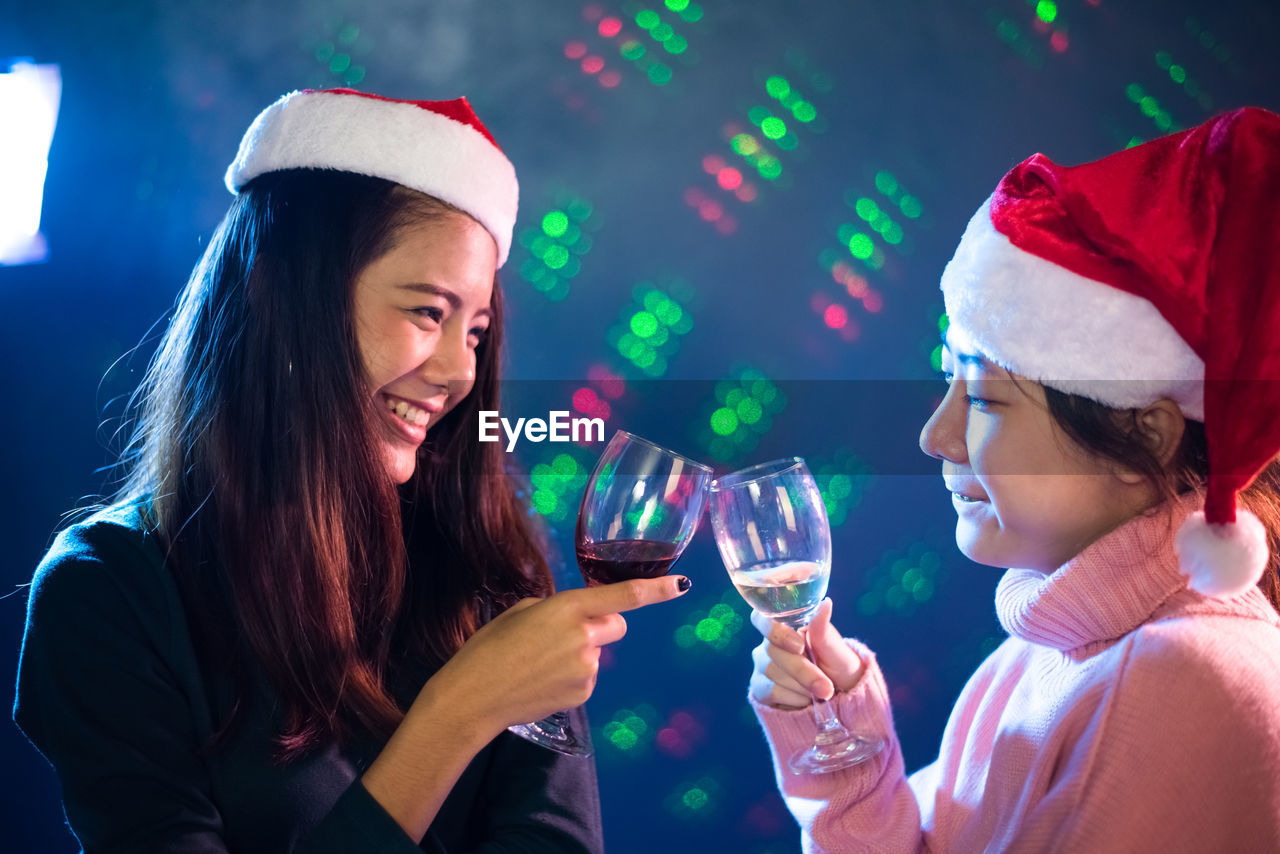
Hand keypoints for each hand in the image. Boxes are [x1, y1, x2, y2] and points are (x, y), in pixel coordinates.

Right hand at [431, 575, 690, 734]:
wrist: (472, 698)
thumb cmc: (488, 649)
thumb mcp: (520, 612)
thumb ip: (557, 609)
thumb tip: (574, 617)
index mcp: (566, 608)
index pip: (623, 596)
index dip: (657, 589)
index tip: (682, 585)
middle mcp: (584, 637)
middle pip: (616, 625)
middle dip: (599, 625)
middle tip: (563, 634)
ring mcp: (586, 669)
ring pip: (598, 653)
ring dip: (579, 653)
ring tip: (539, 663)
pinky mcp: (583, 694)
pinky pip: (587, 676)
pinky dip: (571, 676)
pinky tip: (542, 681)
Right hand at [748, 598, 864, 709]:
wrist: (840, 699)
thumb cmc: (839, 668)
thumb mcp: (837, 651)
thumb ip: (824, 631)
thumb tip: (825, 603)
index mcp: (786, 627)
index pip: (762, 619)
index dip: (775, 631)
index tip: (799, 646)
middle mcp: (768, 644)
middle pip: (772, 651)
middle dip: (803, 672)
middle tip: (826, 687)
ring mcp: (762, 666)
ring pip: (773, 673)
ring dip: (802, 687)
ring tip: (820, 692)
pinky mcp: (760, 689)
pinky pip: (769, 692)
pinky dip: (793, 699)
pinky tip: (805, 699)